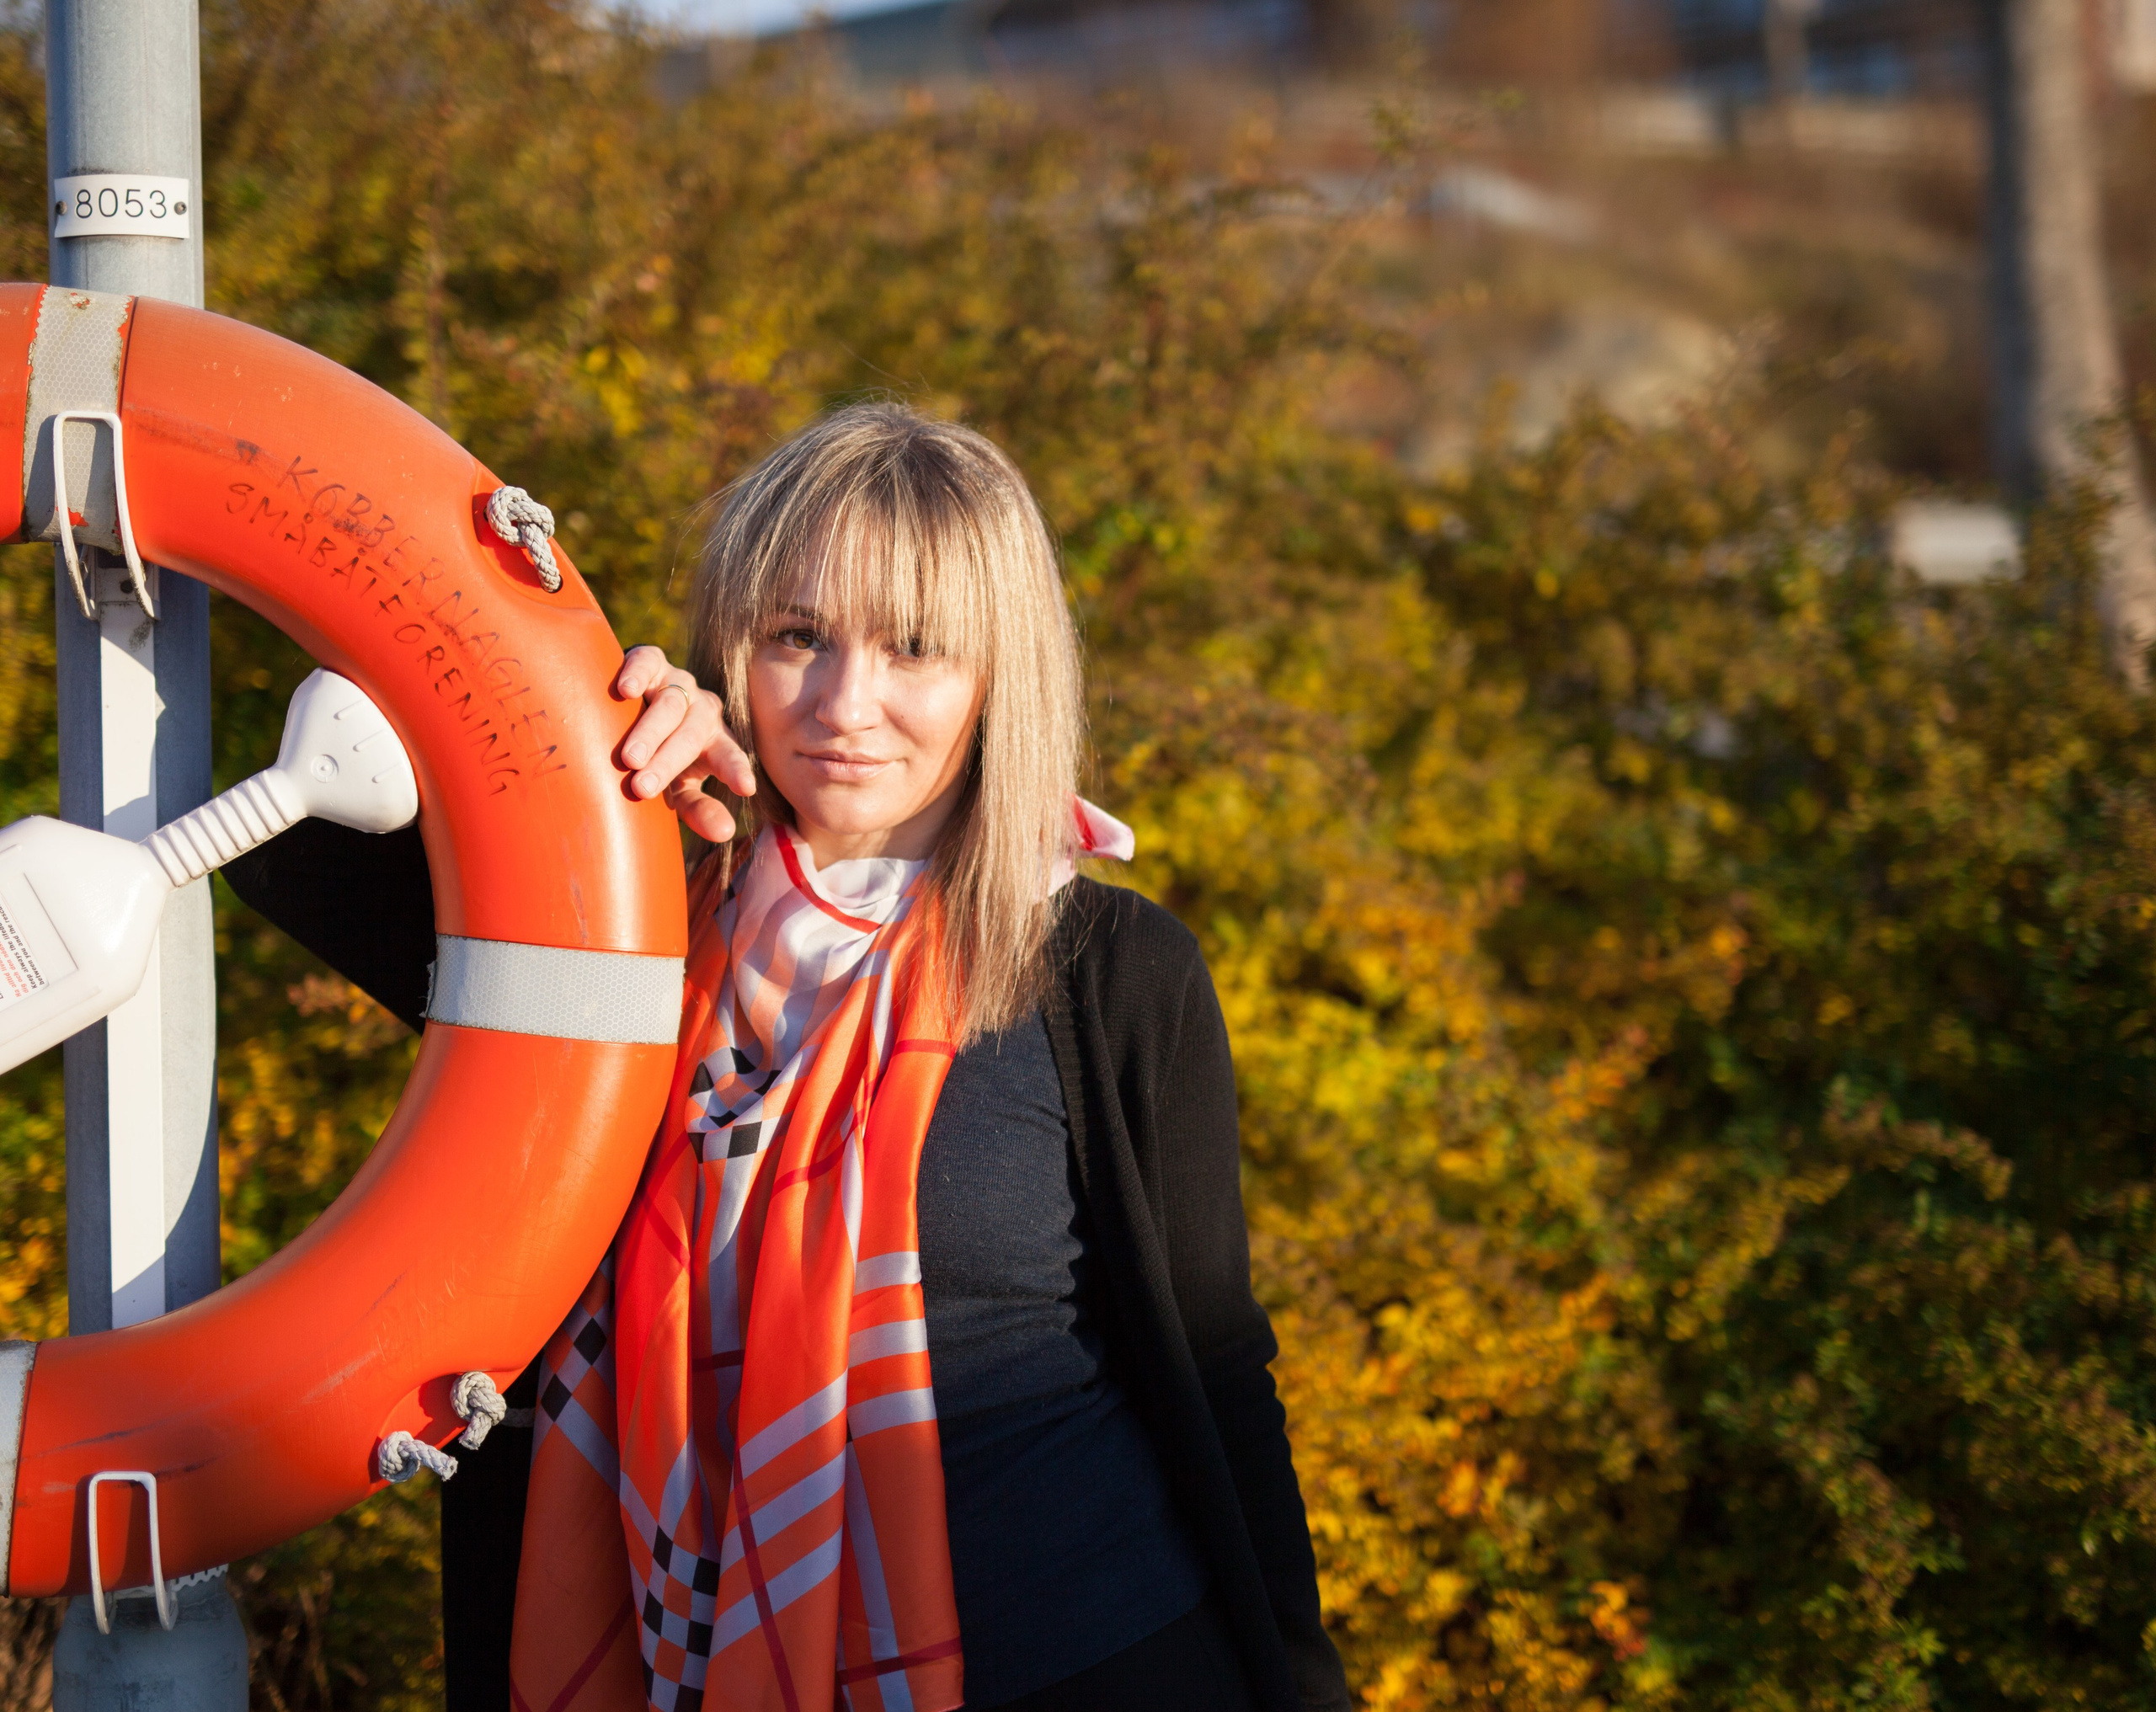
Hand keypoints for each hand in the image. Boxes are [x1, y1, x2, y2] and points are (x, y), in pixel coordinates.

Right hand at [612, 645, 755, 842]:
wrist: (626, 713)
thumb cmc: (658, 760)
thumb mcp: (678, 789)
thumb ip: (699, 809)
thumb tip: (726, 832)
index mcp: (715, 742)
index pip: (730, 756)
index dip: (736, 770)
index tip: (746, 788)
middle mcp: (702, 711)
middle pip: (692, 735)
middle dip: (667, 762)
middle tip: (641, 787)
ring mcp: (679, 684)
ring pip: (670, 705)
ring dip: (650, 732)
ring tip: (629, 757)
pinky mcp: (652, 662)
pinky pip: (648, 662)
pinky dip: (636, 673)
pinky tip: (625, 690)